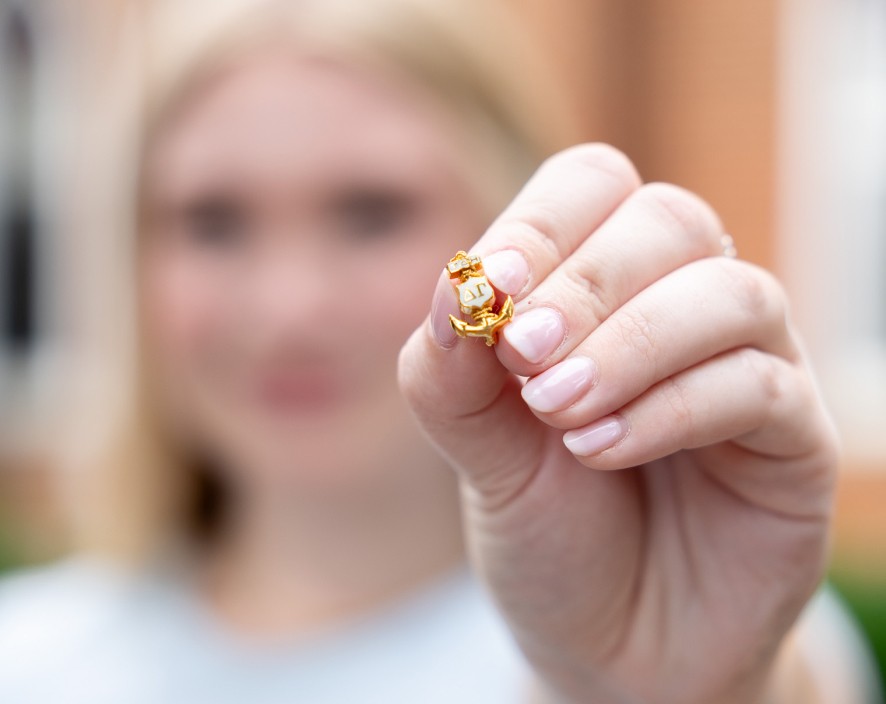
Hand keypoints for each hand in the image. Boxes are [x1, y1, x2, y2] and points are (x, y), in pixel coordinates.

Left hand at [398, 145, 838, 703]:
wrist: (610, 641)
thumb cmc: (548, 529)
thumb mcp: (480, 453)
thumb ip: (452, 376)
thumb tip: (453, 287)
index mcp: (603, 288)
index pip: (592, 186)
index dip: (543, 223)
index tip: (490, 286)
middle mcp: (682, 307)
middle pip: (668, 220)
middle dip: (587, 284)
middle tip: (524, 358)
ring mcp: (749, 365)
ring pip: (729, 293)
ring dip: (631, 344)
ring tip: (560, 412)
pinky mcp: (793, 437)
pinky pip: (759, 386)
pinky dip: (671, 409)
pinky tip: (603, 451)